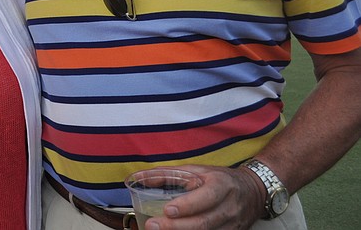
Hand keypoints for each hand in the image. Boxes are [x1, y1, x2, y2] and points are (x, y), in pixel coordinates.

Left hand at [138, 164, 264, 229]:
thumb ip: (170, 174)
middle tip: (153, 226)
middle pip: (203, 222)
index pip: (206, 197)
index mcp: (222, 186)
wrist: (254, 192)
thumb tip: (140, 177)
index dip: (187, 205)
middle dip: (176, 226)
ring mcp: (232, 225)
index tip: (167, 209)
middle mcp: (229, 207)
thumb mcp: (199, 170)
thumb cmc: (221, 179)